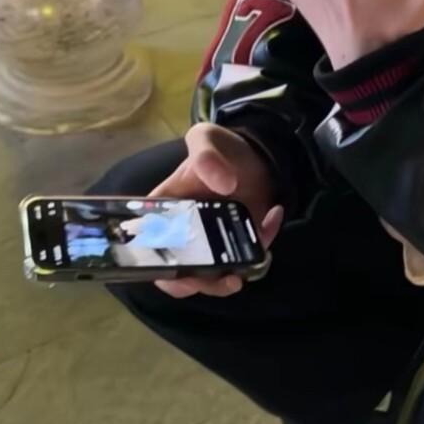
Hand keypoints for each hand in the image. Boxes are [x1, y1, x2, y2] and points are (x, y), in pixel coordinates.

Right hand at [149, 122, 283, 297]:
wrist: (254, 152)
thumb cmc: (219, 149)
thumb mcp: (205, 139)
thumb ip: (205, 155)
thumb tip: (222, 184)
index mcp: (164, 212)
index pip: (150, 248)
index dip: (159, 269)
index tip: (180, 273)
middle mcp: (184, 234)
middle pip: (180, 274)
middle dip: (200, 283)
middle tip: (225, 278)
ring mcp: (212, 243)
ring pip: (213, 277)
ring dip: (231, 278)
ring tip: (250, 265)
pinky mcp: (238, 244)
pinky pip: (247, 258)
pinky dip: (262, 245)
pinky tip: (273, 215)